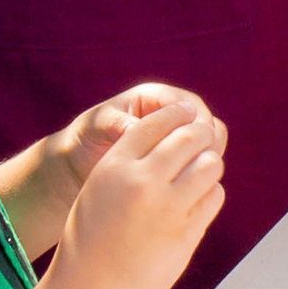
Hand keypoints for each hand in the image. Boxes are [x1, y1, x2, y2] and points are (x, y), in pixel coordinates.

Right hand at [49, 96, 227, 288]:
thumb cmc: (91, 242)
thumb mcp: (98, 190)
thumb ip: (131, 165)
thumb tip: (175, 140)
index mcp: (114, 166)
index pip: (157, 123)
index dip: (178, 115)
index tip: (189, 115)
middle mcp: (142, 182)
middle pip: (190, 137)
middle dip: (202, 136)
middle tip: (205, 140)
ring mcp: (167, 208)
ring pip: (209, 165)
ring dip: (210, 164)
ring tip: (202, 173)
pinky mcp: (186, 234)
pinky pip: (213, 198)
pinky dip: (211, 194)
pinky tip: (198, 202)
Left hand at [58, 81, 213, 191]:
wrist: (79, 162)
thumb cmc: (86, 138)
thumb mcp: (97, 127)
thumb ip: (118, 125)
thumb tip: (136, 128)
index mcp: (155, 98)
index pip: (190, 106)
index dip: (198, 125)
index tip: (194, 147)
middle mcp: (171, 115)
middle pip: (207, 125)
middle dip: (207, 144)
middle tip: (202, 166)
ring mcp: (176, 139)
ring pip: (208, 146)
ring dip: (206, 161)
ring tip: (195, 181)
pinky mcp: (176, 161)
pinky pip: (197, 165)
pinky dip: (197, 175)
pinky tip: (189, 191)